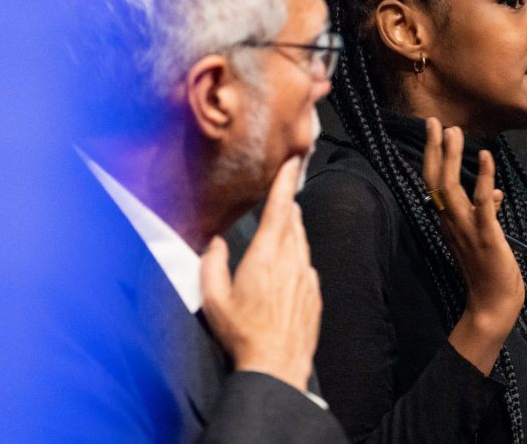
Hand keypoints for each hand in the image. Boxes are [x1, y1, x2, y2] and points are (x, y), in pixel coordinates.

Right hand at [200, 156, 319, 392]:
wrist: (277, 366)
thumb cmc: (243, 334)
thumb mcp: (213, 299)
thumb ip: (212, 264)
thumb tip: (215, 243)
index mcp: (267, 255)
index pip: (280, 207)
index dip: (286, 180)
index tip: (293, 160)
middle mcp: (292, 260)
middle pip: (293, 221)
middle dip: (287, 204)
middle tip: (281, 192)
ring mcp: (307, 277)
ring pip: (301, 242)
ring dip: (292, 230)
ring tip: (282, 227)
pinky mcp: (314, 293)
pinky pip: (306, 266)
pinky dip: (296, 259)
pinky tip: (284, 270)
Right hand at [423, 118, 524, 373]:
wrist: (493, 304)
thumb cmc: (489, 271)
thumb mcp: (486, 236)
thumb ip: (486, 212)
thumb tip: (493, 192)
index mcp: (449, 220)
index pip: (435, 182)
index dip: (433, 155)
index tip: (434, 130)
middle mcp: (451, 221)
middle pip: (435, 180)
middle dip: (434, 149)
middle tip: (433, 121)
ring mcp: (467, 229)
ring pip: (451, 188)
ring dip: (453, 158)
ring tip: (454, 132)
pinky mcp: (486, 236)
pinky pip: (482, 205)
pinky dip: (484, 179)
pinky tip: (488, 158)